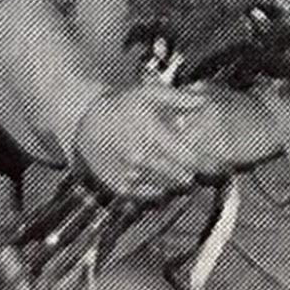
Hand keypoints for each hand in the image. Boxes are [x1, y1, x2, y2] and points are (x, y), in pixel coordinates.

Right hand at [73, 82, 209, 197]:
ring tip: (165, 161)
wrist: (85, 121)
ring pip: (168, 188)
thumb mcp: (149, 94)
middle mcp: (141, 160)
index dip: (199, 156)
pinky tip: (151, 170)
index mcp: (152, 136)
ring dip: (173, 178)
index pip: (191, 160)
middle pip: (183, 178)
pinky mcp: (122, 188)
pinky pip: (150, 195)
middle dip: (188, 168)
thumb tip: (203, 99)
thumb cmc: (118, 106)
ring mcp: (131, 176)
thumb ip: (180, 98)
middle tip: (183, 156)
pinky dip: (156, 186)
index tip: (198, 151)